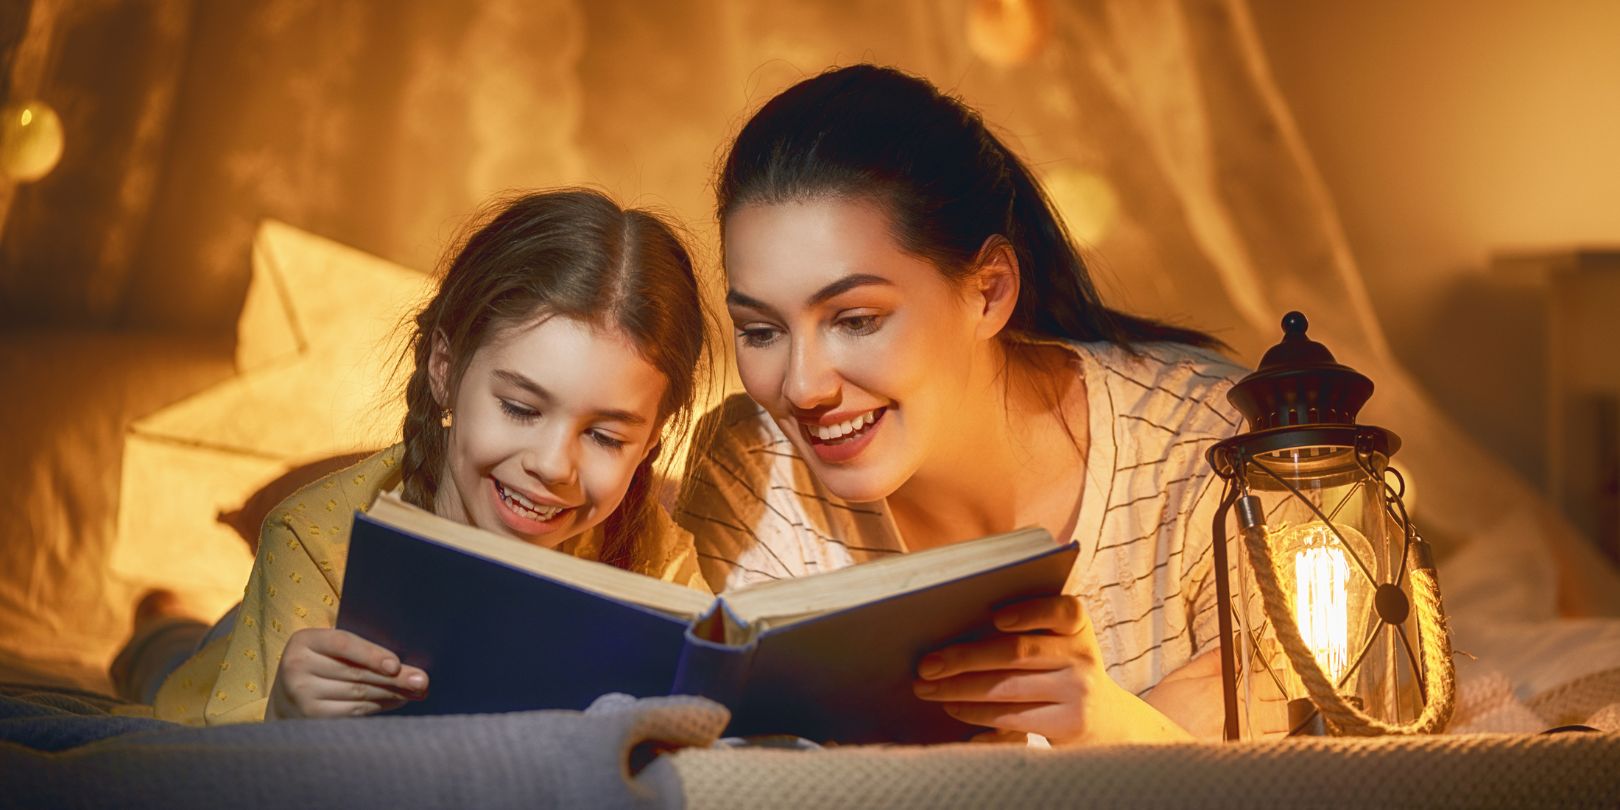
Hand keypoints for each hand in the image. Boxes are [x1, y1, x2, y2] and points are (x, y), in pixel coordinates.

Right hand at [267, 628, 427, 719]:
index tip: (396, 666)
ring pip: (358, 694)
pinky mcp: (310, 718)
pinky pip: (353, 712)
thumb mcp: (327, 648)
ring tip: (416, 692)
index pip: (342, 644)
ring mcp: (302, 696)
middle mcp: (297, 667)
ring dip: (392, 694)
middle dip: (394, 679)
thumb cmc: (318, 664)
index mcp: (304, 641)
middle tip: (422, 681)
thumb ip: (358, 649)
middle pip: (355, 674)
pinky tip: (396, 702)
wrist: (284, 697)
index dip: (371, 655)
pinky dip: (379, 706)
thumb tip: (404, 663)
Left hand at [911, 595, 1189, 743]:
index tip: (994, 618)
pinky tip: (951, 706)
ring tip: (926, 688)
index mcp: (1078, 626)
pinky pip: (1011, 716)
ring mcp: (1078, 692)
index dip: (1028, 612)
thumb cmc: (1061, 671)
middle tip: (926, 664)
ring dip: (959, 688)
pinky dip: (975, 711)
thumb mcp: (1058, 643)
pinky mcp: (1068, 723)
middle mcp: (1083, 656)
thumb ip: (1025, 629)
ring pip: (1007, 688)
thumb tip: (953, 627)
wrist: (1105, 720)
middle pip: (1017, 653)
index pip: (1062, 610)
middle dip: (965, 658)